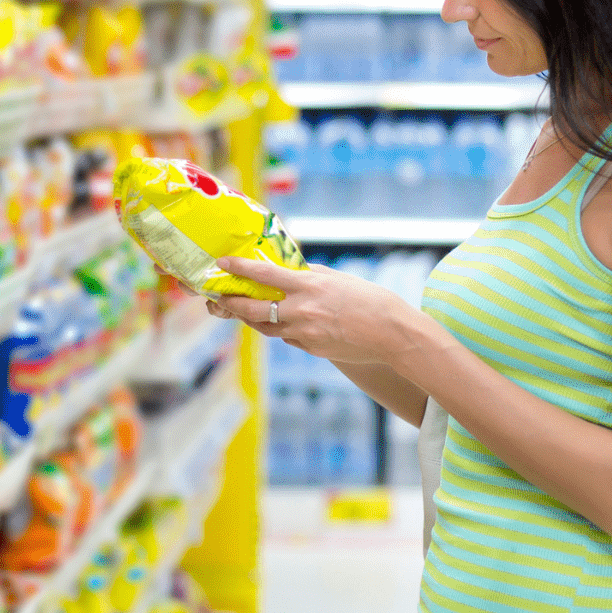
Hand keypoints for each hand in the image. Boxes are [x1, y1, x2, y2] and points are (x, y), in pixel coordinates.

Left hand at [206, 257, 411, 364]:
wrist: (392, 334)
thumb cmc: (370, 300)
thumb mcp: (337, 279)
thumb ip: (309, 275)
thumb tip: (288, 271)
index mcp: (308, 287)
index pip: (264, 276)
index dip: (239, 269)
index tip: (222, 263)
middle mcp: (301, 311)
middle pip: (253, 309)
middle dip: (232, 303)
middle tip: (219, 297)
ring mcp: (304, 333)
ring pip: (265, 327)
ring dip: (251, 319)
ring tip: (241, 310)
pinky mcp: (310, 349)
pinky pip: (287, 338)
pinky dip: (281, 329)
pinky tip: (282, 323)